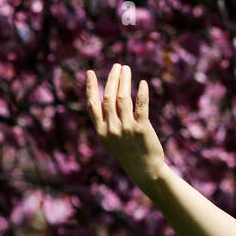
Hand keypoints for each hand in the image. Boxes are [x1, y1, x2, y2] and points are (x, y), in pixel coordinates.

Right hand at [85, 63, 168, 188]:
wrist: (145, 169)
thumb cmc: (128, 152)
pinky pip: (141, 106)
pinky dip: (141, 93)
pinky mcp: (142, 129)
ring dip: (124, 80)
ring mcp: (127, 129)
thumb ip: (107, 121)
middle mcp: (111, 129)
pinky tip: (142, 83)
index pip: (92, 105)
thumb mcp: (111, 139)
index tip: (90, 72)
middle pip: (109, 98)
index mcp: (101, 132)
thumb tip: (106, 98)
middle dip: (112, 79)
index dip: (91, 87)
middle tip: (117, 66)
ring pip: (123, 98)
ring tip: (126, 69)